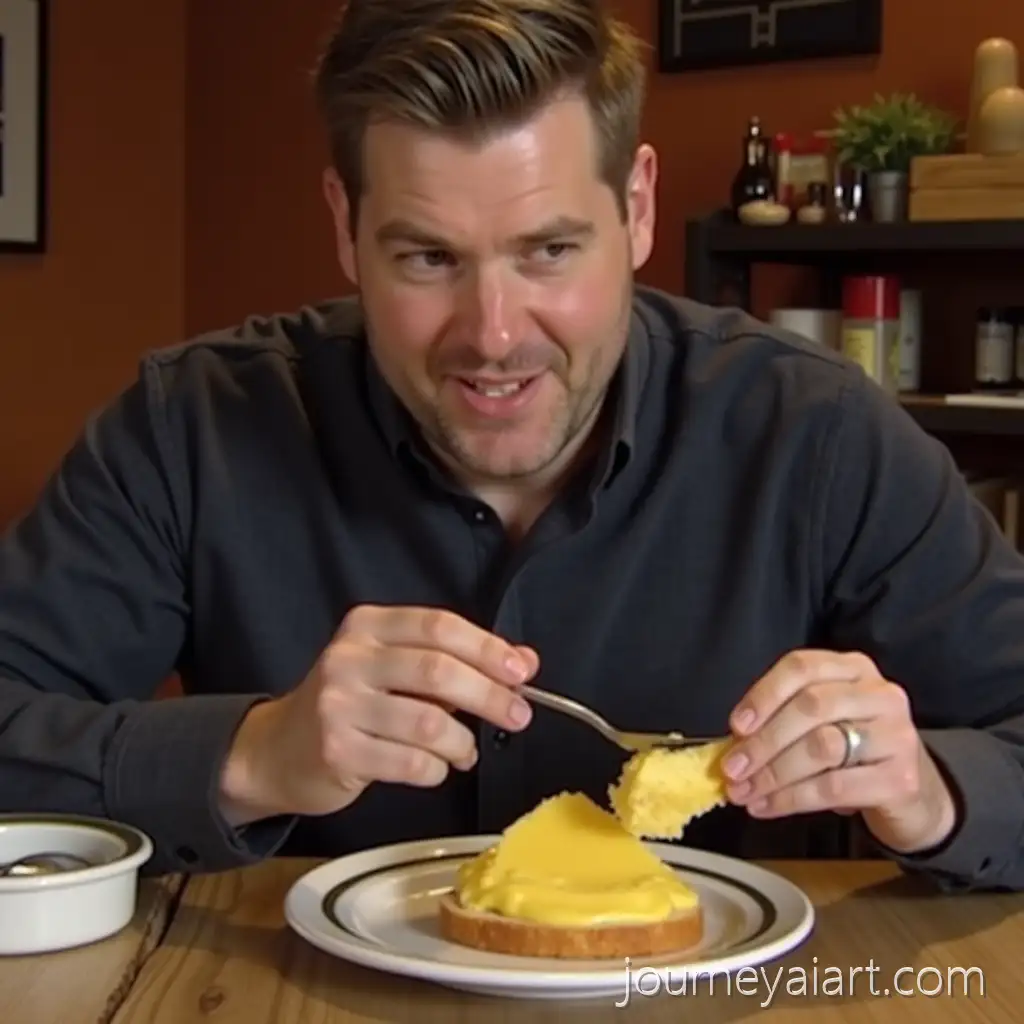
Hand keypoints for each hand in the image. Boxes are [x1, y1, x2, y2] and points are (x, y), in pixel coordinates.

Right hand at [219, 605, 537, 824]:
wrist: (277, 750)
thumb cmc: (350, 705)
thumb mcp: (396, 669)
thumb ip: (456, 661)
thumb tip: (523, 662)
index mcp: (368, 627)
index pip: (439, 627)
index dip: (487, 648)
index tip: (521, 671)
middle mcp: (349, 659)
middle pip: (438, 671)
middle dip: (489, 695)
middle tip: (517, 715)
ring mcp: (339, 705)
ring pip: (429, 724)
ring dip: (462, 743)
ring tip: (465, 750)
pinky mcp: (337, 751)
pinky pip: (411, 763)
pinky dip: (436, 769)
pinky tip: (435, 767)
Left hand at [721, 650, 957, 854]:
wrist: (912, 792)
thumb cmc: (854, 750)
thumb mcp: (822, 722)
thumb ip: (782, 721)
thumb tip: (732, 744)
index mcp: (853, 668)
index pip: (802, 667)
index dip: (764, 695)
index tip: (735, 726)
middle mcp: (880, 693)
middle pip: (810, 707)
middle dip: (764, 741)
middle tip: (732, 768)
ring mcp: (896, 734)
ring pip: (821, 748)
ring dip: (773, 773)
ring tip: (744, 792)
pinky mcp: (901, 779)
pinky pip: (834, 787)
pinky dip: (792, 799)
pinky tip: (767, 807)